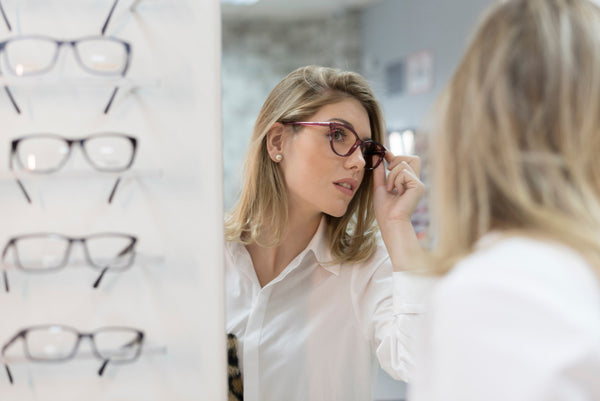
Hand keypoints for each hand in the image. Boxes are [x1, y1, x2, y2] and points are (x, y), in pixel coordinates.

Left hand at [372, 152, 425, 270]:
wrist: (390, 222)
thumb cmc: (385, 209)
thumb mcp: (380, 186)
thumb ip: (379, 172)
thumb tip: (376, 156)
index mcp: (408, 182)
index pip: (406, 161)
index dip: (395, 155)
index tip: (384, 152)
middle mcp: (415, 181)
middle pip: (413, 158)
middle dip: (397, 159)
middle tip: (388, 170)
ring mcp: (418, 183)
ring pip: (404, 164)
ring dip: (392, 175)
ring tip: (390, 188)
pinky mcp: (418, 186)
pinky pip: (404, 172)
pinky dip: (396, 180)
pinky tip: (396, 192)